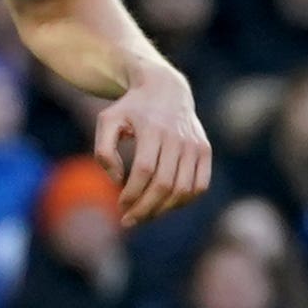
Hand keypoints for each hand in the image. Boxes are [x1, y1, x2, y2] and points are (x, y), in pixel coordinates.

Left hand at [92, 72, 212, 225]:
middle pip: (164, 184)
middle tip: (129, 220)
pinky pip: (200, 185)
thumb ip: (104, 151)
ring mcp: (194, 144)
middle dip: (145, 208)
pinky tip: (167, 205)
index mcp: (152, 128)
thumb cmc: (130, 108)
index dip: (132, 193)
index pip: (144, 170)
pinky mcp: (204, 150)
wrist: (165, 88)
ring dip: (163, 209)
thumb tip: (117, 181)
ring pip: (183, 189)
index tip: (120, 205)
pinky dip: (184, 201)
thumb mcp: (107, 121)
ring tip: (146, 215)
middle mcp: (177, 137)